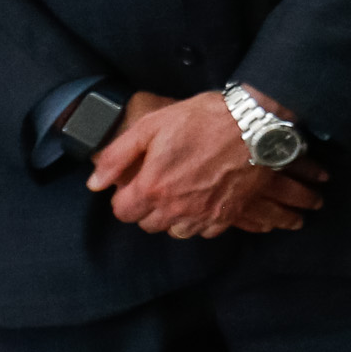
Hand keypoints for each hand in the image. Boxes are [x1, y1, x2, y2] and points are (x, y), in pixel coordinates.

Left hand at [91, 90, 325, 237]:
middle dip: (149, 208)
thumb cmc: (203, 120)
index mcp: (152, 187)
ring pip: (176, 232)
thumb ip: (116, 156)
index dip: (126, 197)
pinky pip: (204, 231)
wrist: (256, 125)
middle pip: (148, 224)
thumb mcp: (151, 125)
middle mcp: (175, 208)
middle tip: (161, 184)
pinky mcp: (227, 216)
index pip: (123, 213)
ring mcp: (203, 215)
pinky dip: (200, 220)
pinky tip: (204, 199)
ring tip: (182, 193)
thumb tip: (95, 183)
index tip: (137, 183)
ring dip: (174, 217)